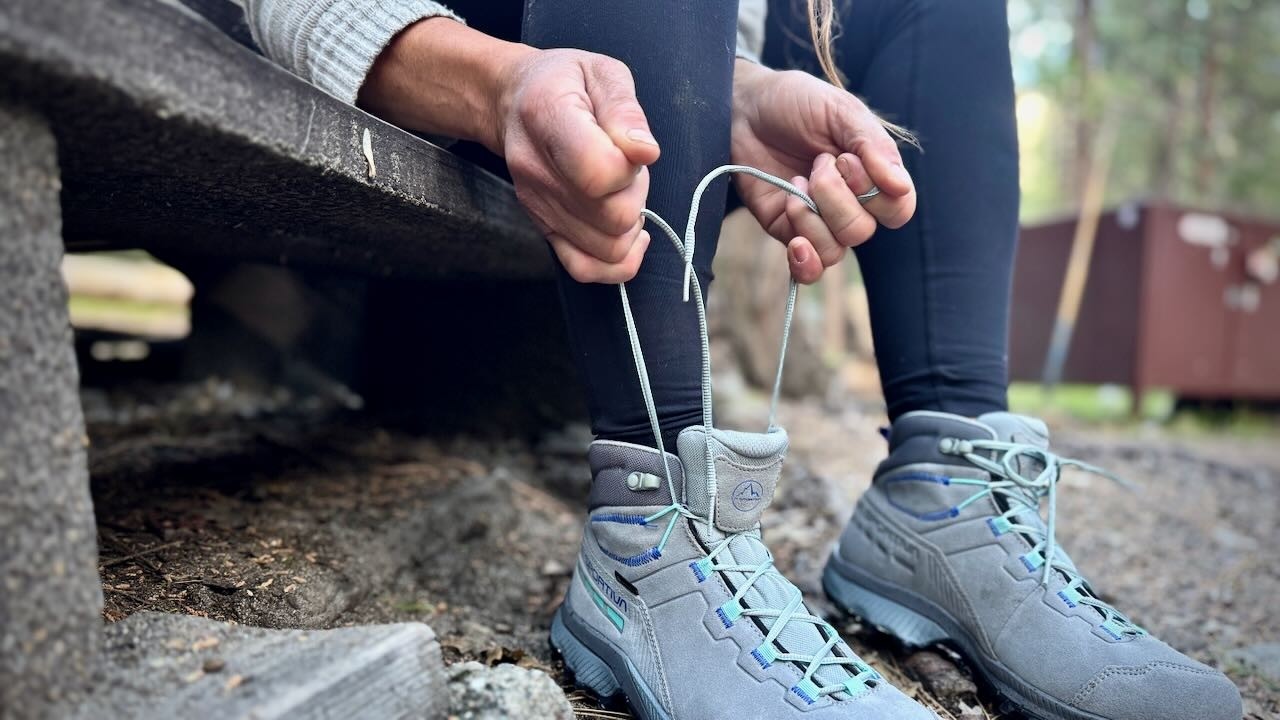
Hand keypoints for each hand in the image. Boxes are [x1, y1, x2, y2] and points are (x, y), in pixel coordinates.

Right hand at [496, 49, 660, 282]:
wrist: (515, 102)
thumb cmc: (566, 83)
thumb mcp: (602, 73)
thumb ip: (625, 110)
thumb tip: (645, 151)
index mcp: (548, 119)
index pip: (597, 172)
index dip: (630, 168)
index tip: (632, 147)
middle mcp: (537, 171)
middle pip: (611, 216)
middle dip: (636, 194)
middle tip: (629, 167)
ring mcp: (538, 206)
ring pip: (606, 248)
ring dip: (630, 224)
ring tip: (623, 191)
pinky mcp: (545, 228)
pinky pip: (585, 269)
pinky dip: (618, 262)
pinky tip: (630, 234)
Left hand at [731, 61, 916, 282]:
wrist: (744, 107)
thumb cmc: (796, 103)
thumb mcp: (840, 111)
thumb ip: (873, 144)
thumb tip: (900, 185)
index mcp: (872, 175)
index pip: (898, 210)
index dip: (877, 193)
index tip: (847, 159)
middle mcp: (850, 203)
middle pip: (861, 230)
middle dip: (834, 196)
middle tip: (816, 163)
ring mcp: (818, 221)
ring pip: (835, 251)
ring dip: (813, 218)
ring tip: (795, 183)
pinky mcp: (786, 231)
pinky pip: (808, 267)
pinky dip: (805, 261)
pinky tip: (796, 243)